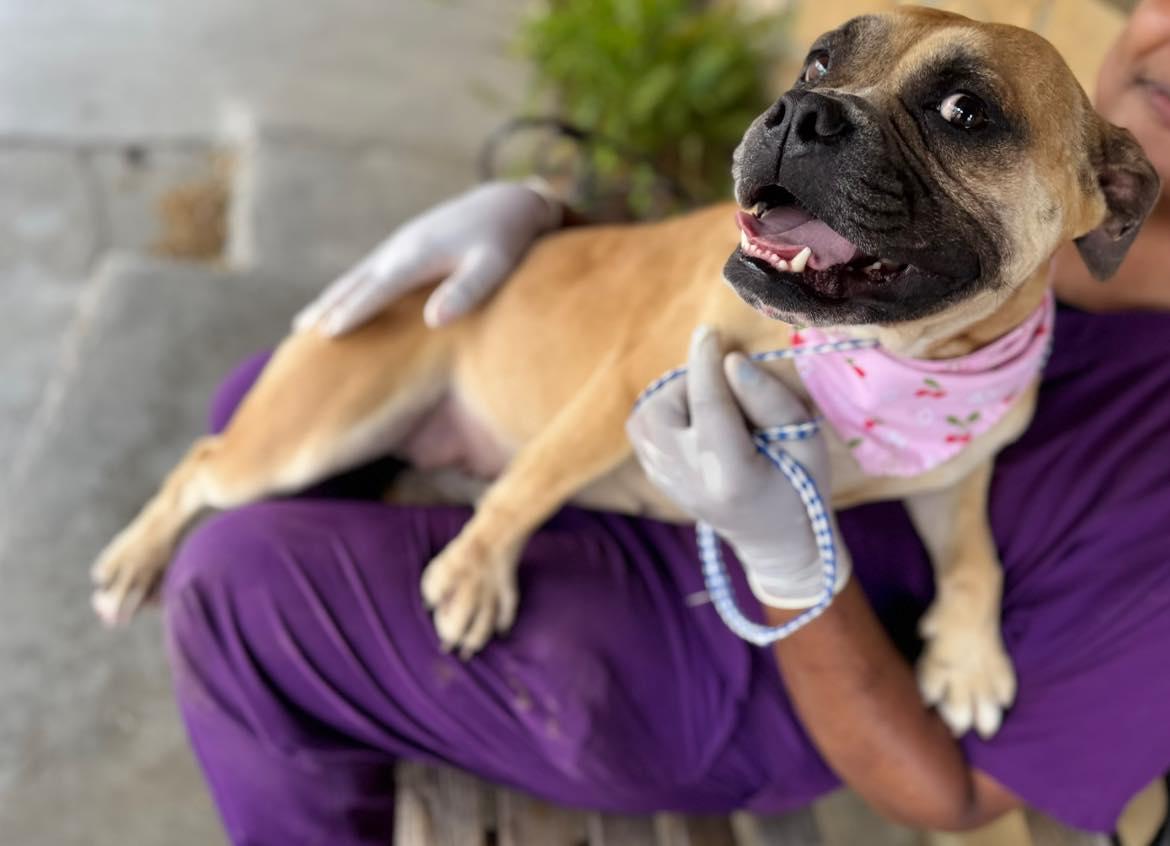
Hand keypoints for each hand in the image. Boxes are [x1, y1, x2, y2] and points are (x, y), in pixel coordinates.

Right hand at [294, 180, 560, 334]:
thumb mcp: (493, 266)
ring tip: (305, 324)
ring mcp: (400, 244)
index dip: (353, 312)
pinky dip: (348, 288)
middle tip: (300, 334)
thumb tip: (433, 320)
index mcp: (418, 256)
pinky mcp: (406, 245)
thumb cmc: (504, 240)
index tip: (327, 335)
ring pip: (357, 275)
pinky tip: (341, 302)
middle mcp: (401, 248)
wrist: (507, 203)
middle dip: (328, 306)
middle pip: (356, 281)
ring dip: (330, 297)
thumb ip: (466, 291)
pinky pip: (369, 271)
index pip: (378, 289)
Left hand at [625, 325, 849, 607]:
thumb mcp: (803, 439)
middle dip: (692, 383)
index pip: (708, 406)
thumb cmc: (800, 482)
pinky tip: (698, 422)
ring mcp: (667, 484)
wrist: (775, 538)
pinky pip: (643, 427)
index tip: (710, 332)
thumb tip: (731, 360)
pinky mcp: (656, 478)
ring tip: (715, 409)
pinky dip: (666, 412)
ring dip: (676, 397)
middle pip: (666, 408)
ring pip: (646, 415)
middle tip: (729, 390)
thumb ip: (770, 400)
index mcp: (732, 475)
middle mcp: (689, 482)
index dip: (706, 362)